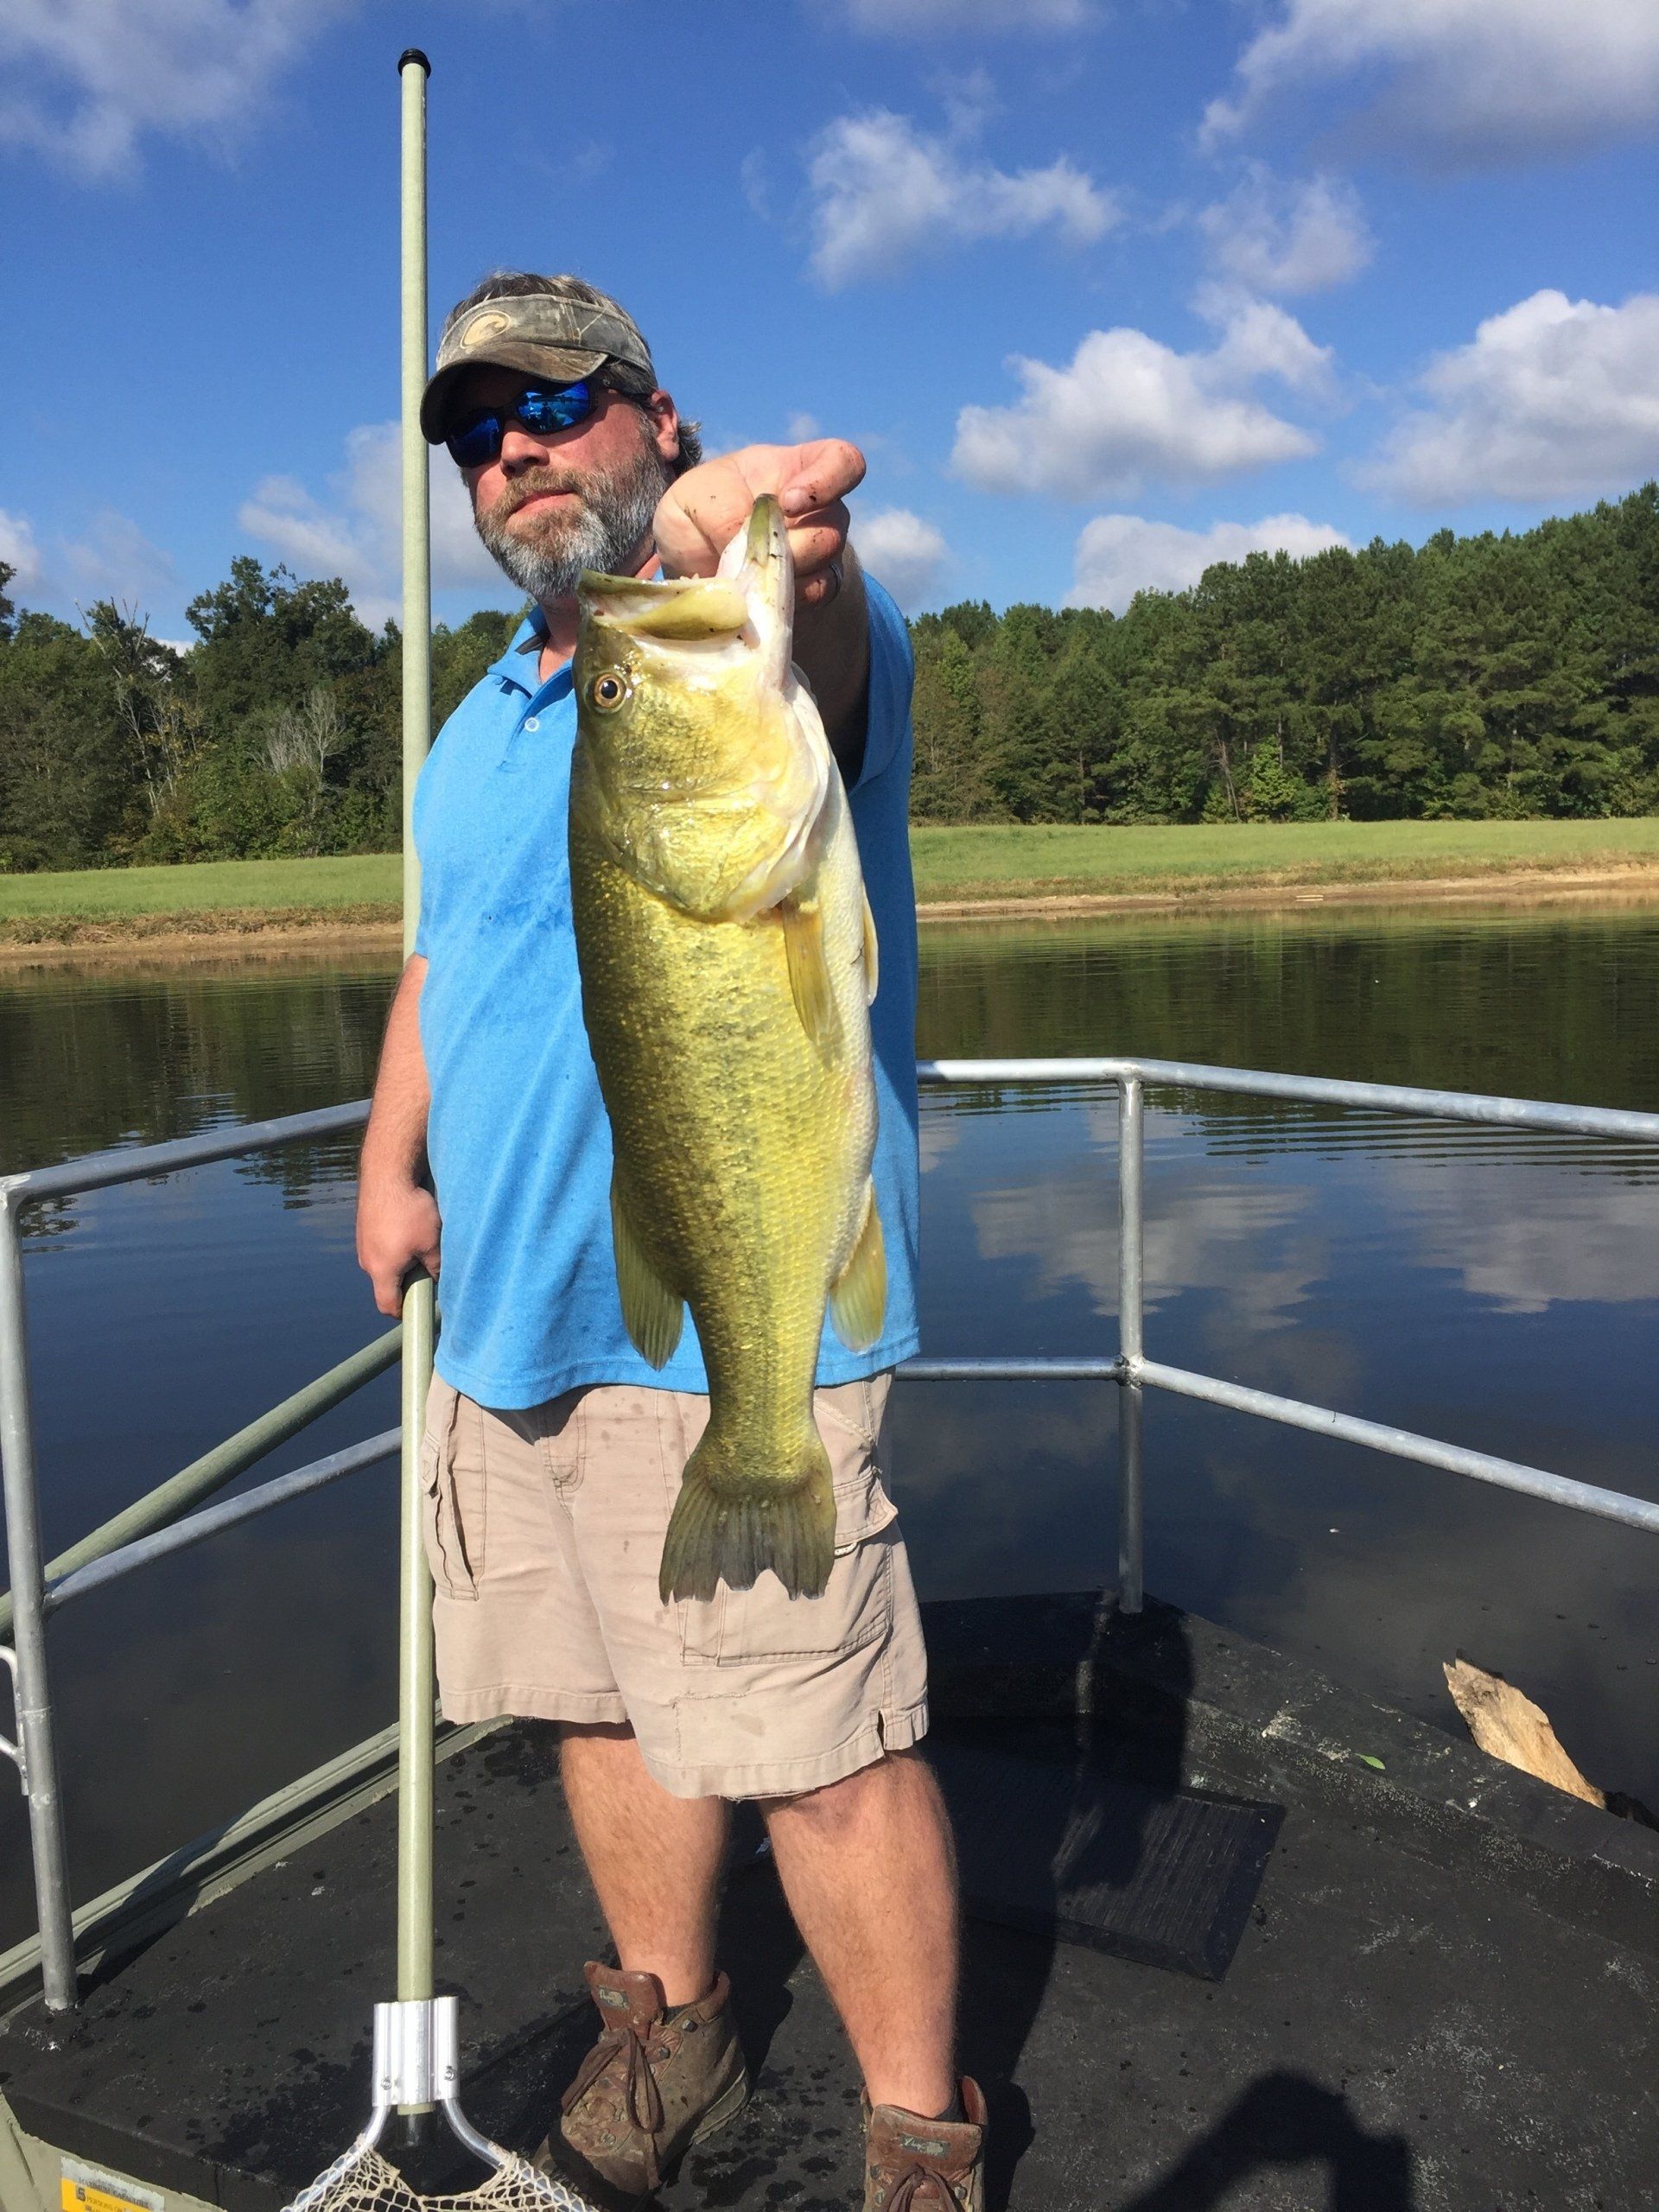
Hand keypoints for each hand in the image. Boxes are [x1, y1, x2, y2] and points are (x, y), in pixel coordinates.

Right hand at [356, 1177, 441, 1317]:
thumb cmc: (410, 1210)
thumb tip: (439, 1279)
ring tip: (420, 1241)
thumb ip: (437, 1266)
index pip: (387, 1305)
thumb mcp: (431, 1242)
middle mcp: (366, 1260)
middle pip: (387, 1283)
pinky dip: (394, 1243)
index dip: (402, 1312)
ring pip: (384, 1262)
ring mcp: (363, 1242)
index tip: (417, 1310)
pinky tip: (409, 1226)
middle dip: (406, 1282)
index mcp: (381, 1270)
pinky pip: (380, 1244)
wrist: (387, 1173)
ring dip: (401, 1259)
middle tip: (428, 1269)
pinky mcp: (364, 1226)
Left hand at [653, 438, 865, 608]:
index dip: (827, 481)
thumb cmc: (698, 513)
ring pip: (826, 565)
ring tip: (741, 572)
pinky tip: (752, 593)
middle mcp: (819, 509)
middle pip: (833, 525)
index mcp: (796, 468)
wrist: (691, 563)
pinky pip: (814, 596)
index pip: (843, 462)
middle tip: (749, 552)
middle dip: (791, 544)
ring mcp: (820, 552)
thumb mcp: (693, 497)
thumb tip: (748, 544)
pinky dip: (781, 597)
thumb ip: (721, 509)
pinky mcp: (812, 590)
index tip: (789, 503)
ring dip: (782, 572)